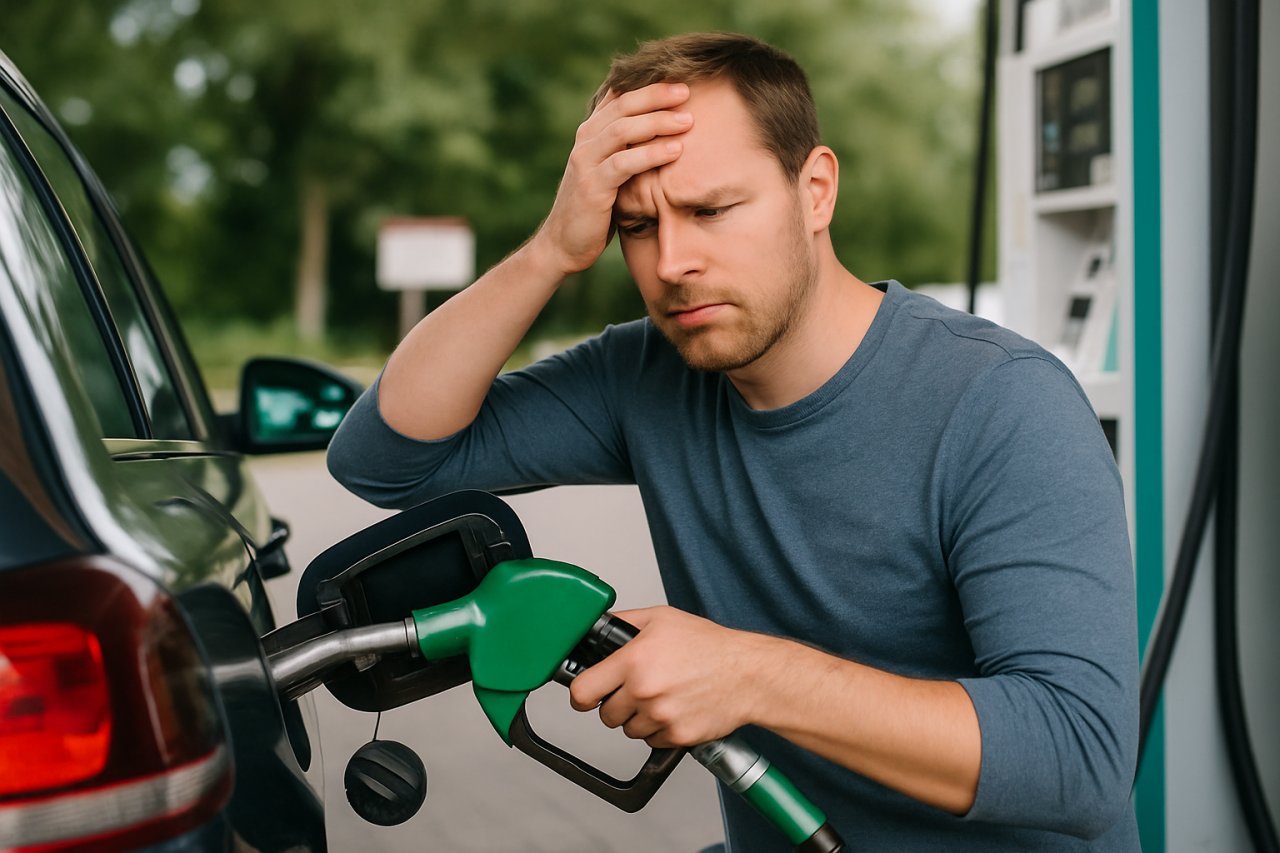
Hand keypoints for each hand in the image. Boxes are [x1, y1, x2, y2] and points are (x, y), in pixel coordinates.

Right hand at [533, 83, 692, 275]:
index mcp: (590, 133)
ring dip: (657, 123)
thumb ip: (625, 151)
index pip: (619, 97)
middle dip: (656, 96)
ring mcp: (585, 162)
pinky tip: (674, 151)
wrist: (563, 244)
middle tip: (687, 91)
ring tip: (687, 121)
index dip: (648, 87)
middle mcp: (585, 141)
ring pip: (622, 130)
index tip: (678, 82)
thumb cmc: (595, 209)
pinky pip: (623, 164)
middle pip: (622, 106)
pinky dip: (650, 155)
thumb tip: (662, 134)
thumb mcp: (610, 173)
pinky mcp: (591, 187)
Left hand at [568, 606, 778, 747]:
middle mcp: (644, 691)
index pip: (583, 691)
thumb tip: (598, 627)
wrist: (748, 674)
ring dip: (639, 718)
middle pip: (606, 714)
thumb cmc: (710, 645)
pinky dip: (660, 730)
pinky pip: (652, 741)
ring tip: (662, 697)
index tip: (586, 695)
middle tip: (638, 689)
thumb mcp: (662, 618)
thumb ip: (624, 622)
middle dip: (617, 703)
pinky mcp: (677, 736)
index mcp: (634, 661)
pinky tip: (676, 709)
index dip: (581, 695)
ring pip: (629, 730)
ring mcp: (661, 717)